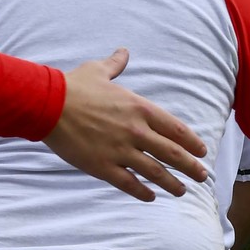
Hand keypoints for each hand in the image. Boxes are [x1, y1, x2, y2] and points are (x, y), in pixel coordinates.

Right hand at [47, 50, 206, 200]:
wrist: (47, 104)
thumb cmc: (73, 86)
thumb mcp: (98, 70)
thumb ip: (116, 65)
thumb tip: (123, 52)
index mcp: (139, 108)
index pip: (175, 129)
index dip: (192, 142)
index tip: (202, 151)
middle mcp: (135, 131)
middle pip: (172, 154)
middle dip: (191, 167)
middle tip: (203, 176)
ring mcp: (120, 150)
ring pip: (155, 172)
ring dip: (172, 184)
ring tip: (181, 191)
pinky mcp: (103, 166)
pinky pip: (129, 184)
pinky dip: (142, 192)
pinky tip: (150, 197)